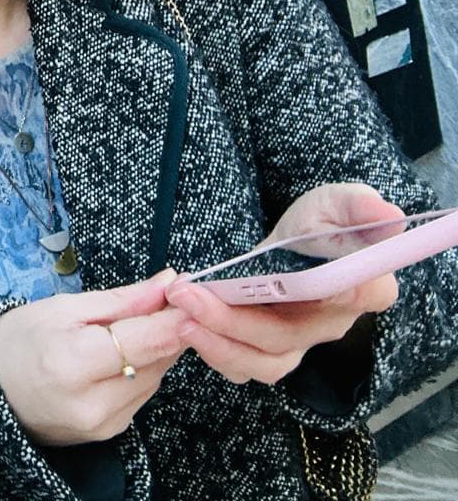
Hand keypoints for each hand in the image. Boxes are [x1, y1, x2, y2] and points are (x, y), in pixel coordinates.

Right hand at [0, 269, 187, 446]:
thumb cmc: (20, 339)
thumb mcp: (64, 307)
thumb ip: (123, 300)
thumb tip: (169, 283)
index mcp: (73, 362)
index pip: (147, 340)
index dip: (177, 317)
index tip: (195, 295)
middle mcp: (92, 402)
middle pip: (157, 360)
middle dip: (168, 329)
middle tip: (167, 301)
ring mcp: (103, 424)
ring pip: (155, 378)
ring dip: (155, 350)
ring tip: (134, 326)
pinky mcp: (110, 433)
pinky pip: (142, 394)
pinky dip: (141, 370)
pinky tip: (120, 355)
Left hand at [165, 183, 401, 385]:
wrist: (289, 243)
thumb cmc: (318, 223)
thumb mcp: (336, 203)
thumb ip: (358, 205)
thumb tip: (389, 215)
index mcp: (362, 286)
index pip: (360, 296)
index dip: (338, 294)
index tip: (300, 283)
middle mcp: (331, 323)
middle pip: (288, 336)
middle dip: (233, 320)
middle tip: (187, 296)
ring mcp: (299, 342)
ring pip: (263, 362)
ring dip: (217, 344)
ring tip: (179, 317)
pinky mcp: (268, 350)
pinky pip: (242, 365)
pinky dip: (212, 350)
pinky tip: (182, 323)